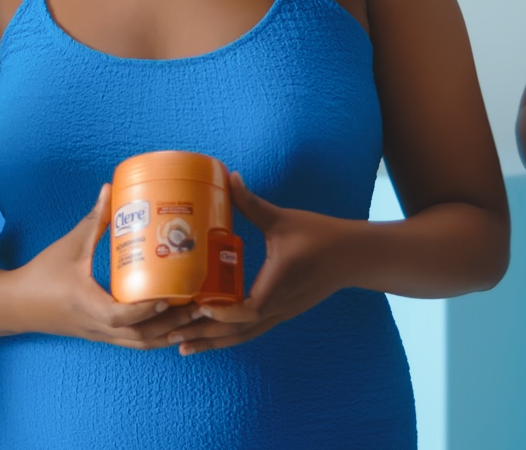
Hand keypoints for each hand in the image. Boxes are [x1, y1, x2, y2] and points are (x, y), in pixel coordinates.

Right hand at [13, 184, 191, 348]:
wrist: (15, 304)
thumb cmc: (41, 274)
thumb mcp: (68, 245)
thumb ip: (93, 219)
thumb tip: (111, 188)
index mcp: (88, 306)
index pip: (123, 317)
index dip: (149, 310)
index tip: (171, 296)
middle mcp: (97, 326)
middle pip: (141, 337)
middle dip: (172, 325)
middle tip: (200, 307)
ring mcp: (99, 334)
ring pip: (139, 344)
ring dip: (168, 334)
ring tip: (195, 318)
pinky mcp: (100, 334)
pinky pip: (132, 342)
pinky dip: (155, 337)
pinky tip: (173, 324)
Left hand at [169, 173, 352, 355]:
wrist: (354, 256)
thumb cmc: (321, 236)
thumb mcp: (284, 219)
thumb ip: (253, 203)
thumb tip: (229, 177)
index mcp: (279, 285)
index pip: (249, 311)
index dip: (223, 314)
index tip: (199, 306)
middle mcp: (279, 305)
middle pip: (238, 332)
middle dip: (205, 335)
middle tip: (172, 337)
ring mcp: (282, 312)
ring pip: (244, 336)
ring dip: (214, 342)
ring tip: (184, 347)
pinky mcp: (283, 311)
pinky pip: (252, 330)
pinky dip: (230, 335)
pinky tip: (212, 337)